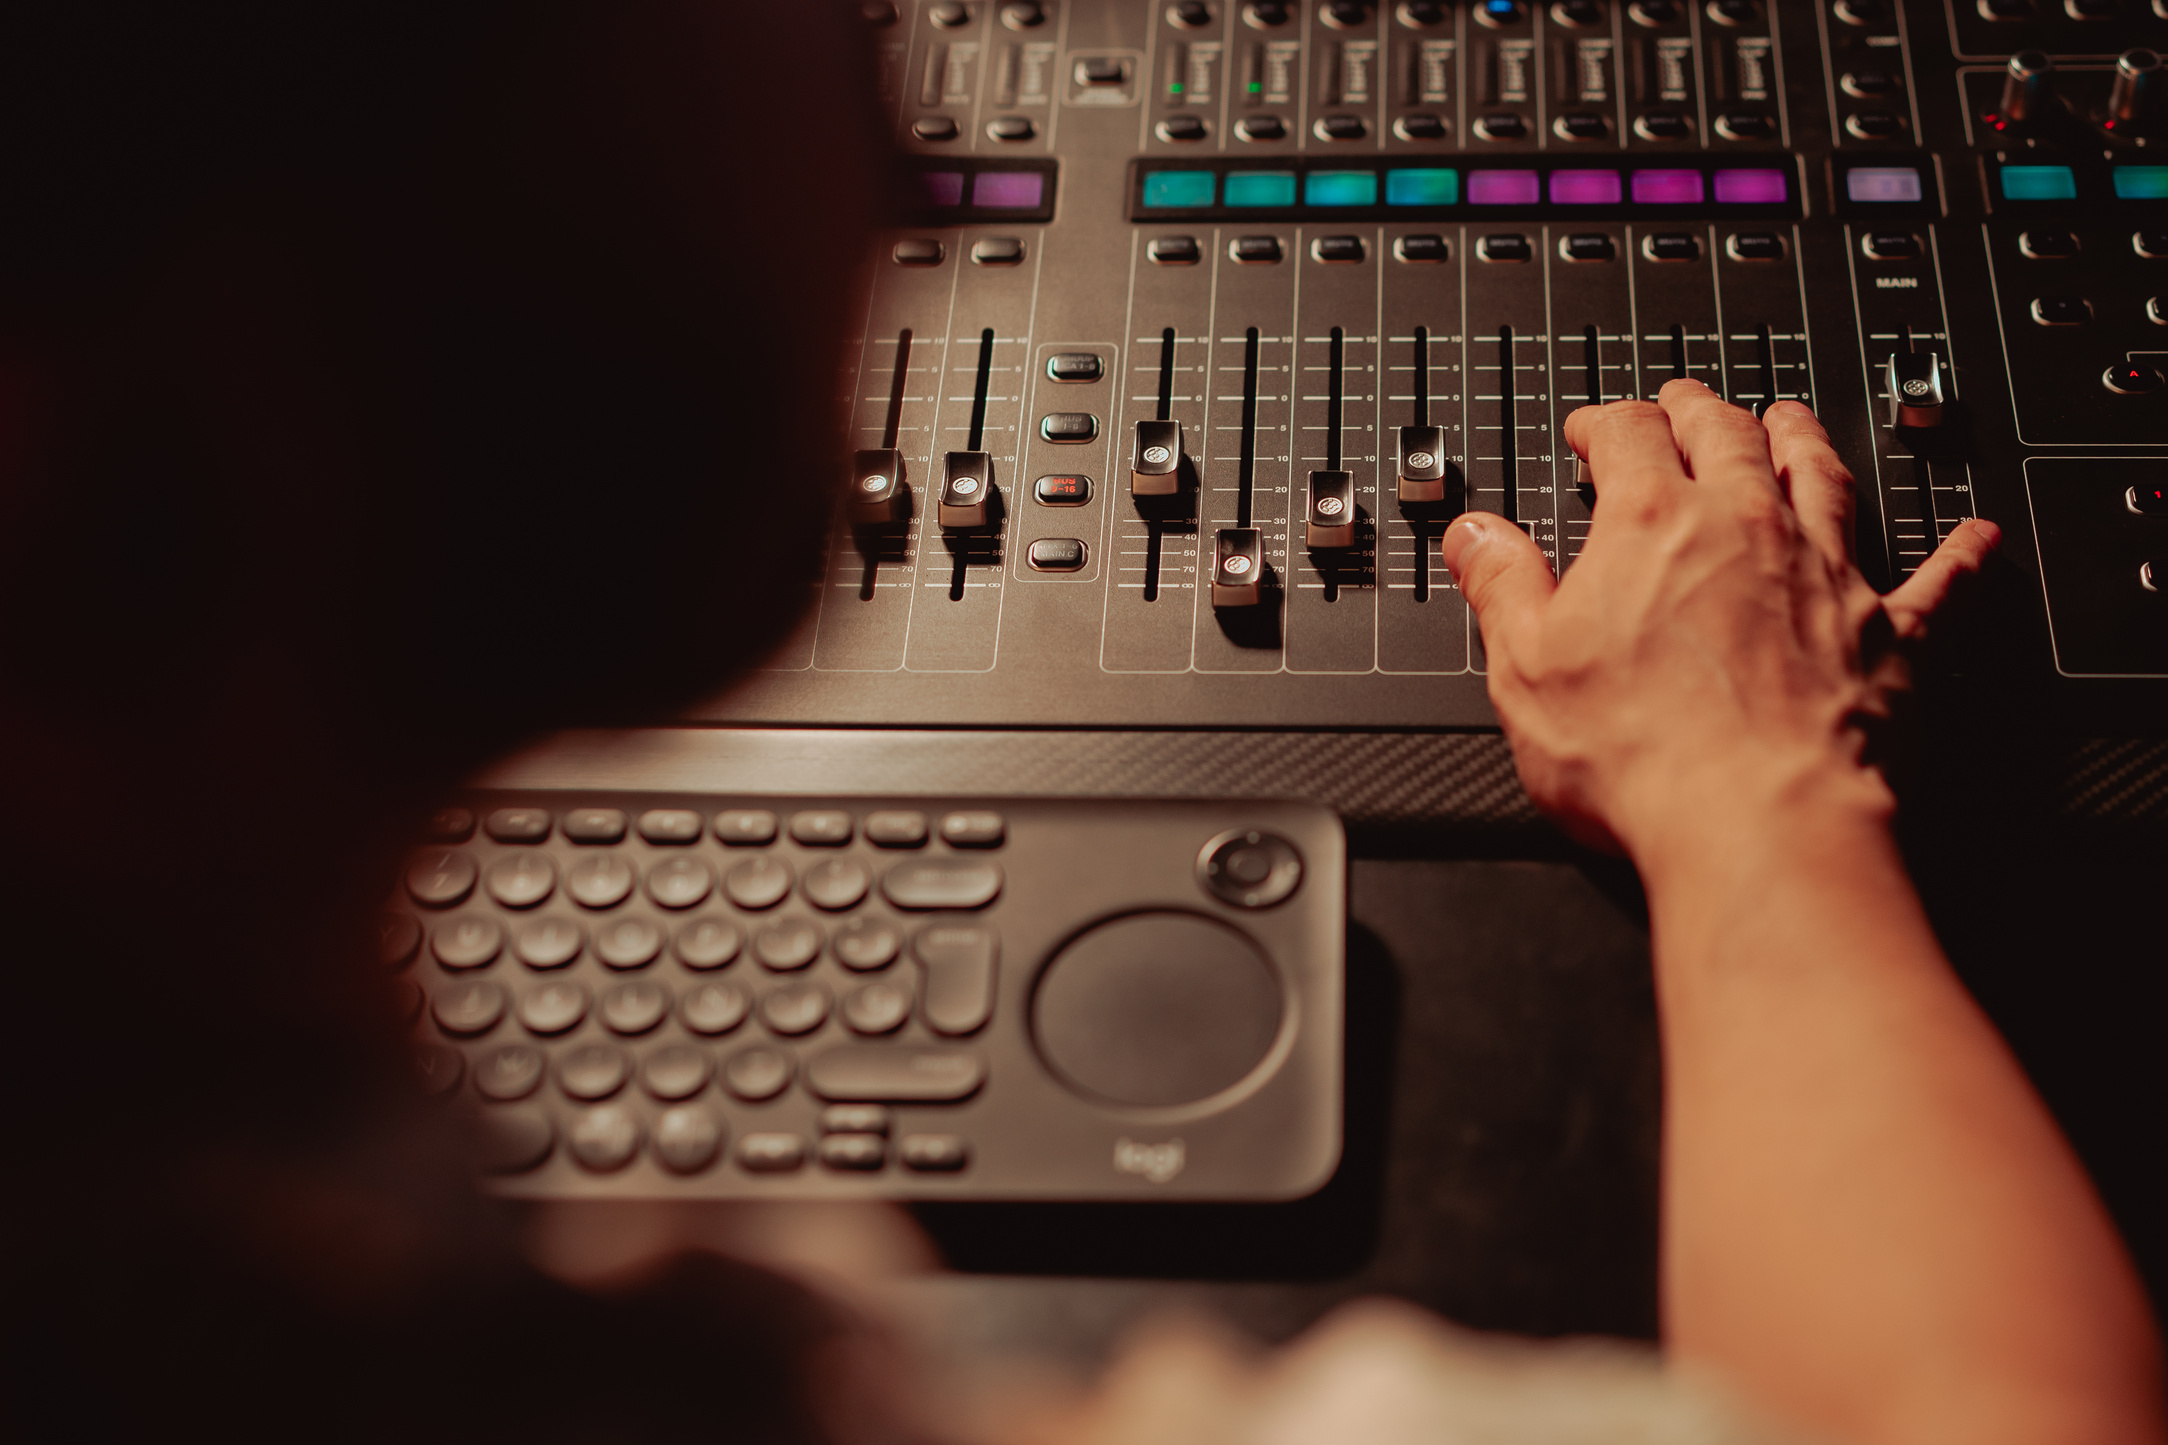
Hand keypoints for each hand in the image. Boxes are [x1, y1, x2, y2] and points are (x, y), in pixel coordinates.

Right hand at [1438, 382, 1997, 861]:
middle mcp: (1747, 527)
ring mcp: (1828, 574)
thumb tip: (1476, 535)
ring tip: (1792, 420)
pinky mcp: (1891, 636)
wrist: (1758, 823)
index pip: (1628, 437)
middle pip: (1728, 435)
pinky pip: (1937, 581)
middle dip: (1699, 410)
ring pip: (1822, 476)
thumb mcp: (1526, 667)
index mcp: (1652, 524)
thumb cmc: (1643, 757)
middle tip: (1684, 402)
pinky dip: (1958, 556)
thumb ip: (1503, 587)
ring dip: (1804, 440)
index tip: (1593, 428)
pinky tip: (1976, 536)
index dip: (1605, 423)